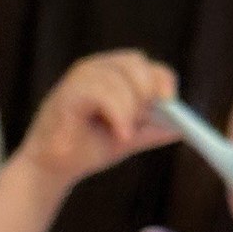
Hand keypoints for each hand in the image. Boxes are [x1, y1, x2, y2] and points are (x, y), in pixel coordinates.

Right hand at [20, 50, 177, 189]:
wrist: (51, 169)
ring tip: (126, 133)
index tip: (171, 104)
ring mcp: (80, 77)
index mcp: (111, 74)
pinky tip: (120, 133)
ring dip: (130, 107)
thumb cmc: (85, 149)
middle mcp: (96, 68)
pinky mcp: (68, 93)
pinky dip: (117, 113)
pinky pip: (101, 92)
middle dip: (146, 91)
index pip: (145, 65)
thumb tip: (181, 129)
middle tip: (146, 117)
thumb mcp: (126, 137)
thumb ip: (151, 130)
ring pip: (118, 78)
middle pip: (135, 62)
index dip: (162, 80)